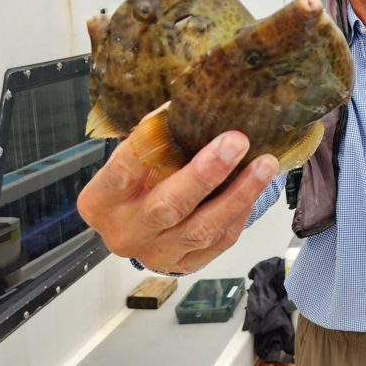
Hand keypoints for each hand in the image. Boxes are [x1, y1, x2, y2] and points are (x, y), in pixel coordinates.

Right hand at [77, 127, 278, 273]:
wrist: (139, 226)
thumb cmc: (139, 180)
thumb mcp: (134, 159)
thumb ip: (154, 138)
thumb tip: (192, 101)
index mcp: (101, 201)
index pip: (123, 170)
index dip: (150, 143)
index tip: (177, 115)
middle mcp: (125, 232)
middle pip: (167, 206)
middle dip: (205, 173)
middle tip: (236, 141)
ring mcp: (156, 253)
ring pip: (202, 228)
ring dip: (238, 194)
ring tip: (264, 164)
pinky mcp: (186, 264)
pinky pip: (220, 240)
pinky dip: (241, 211)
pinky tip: (256, 187)